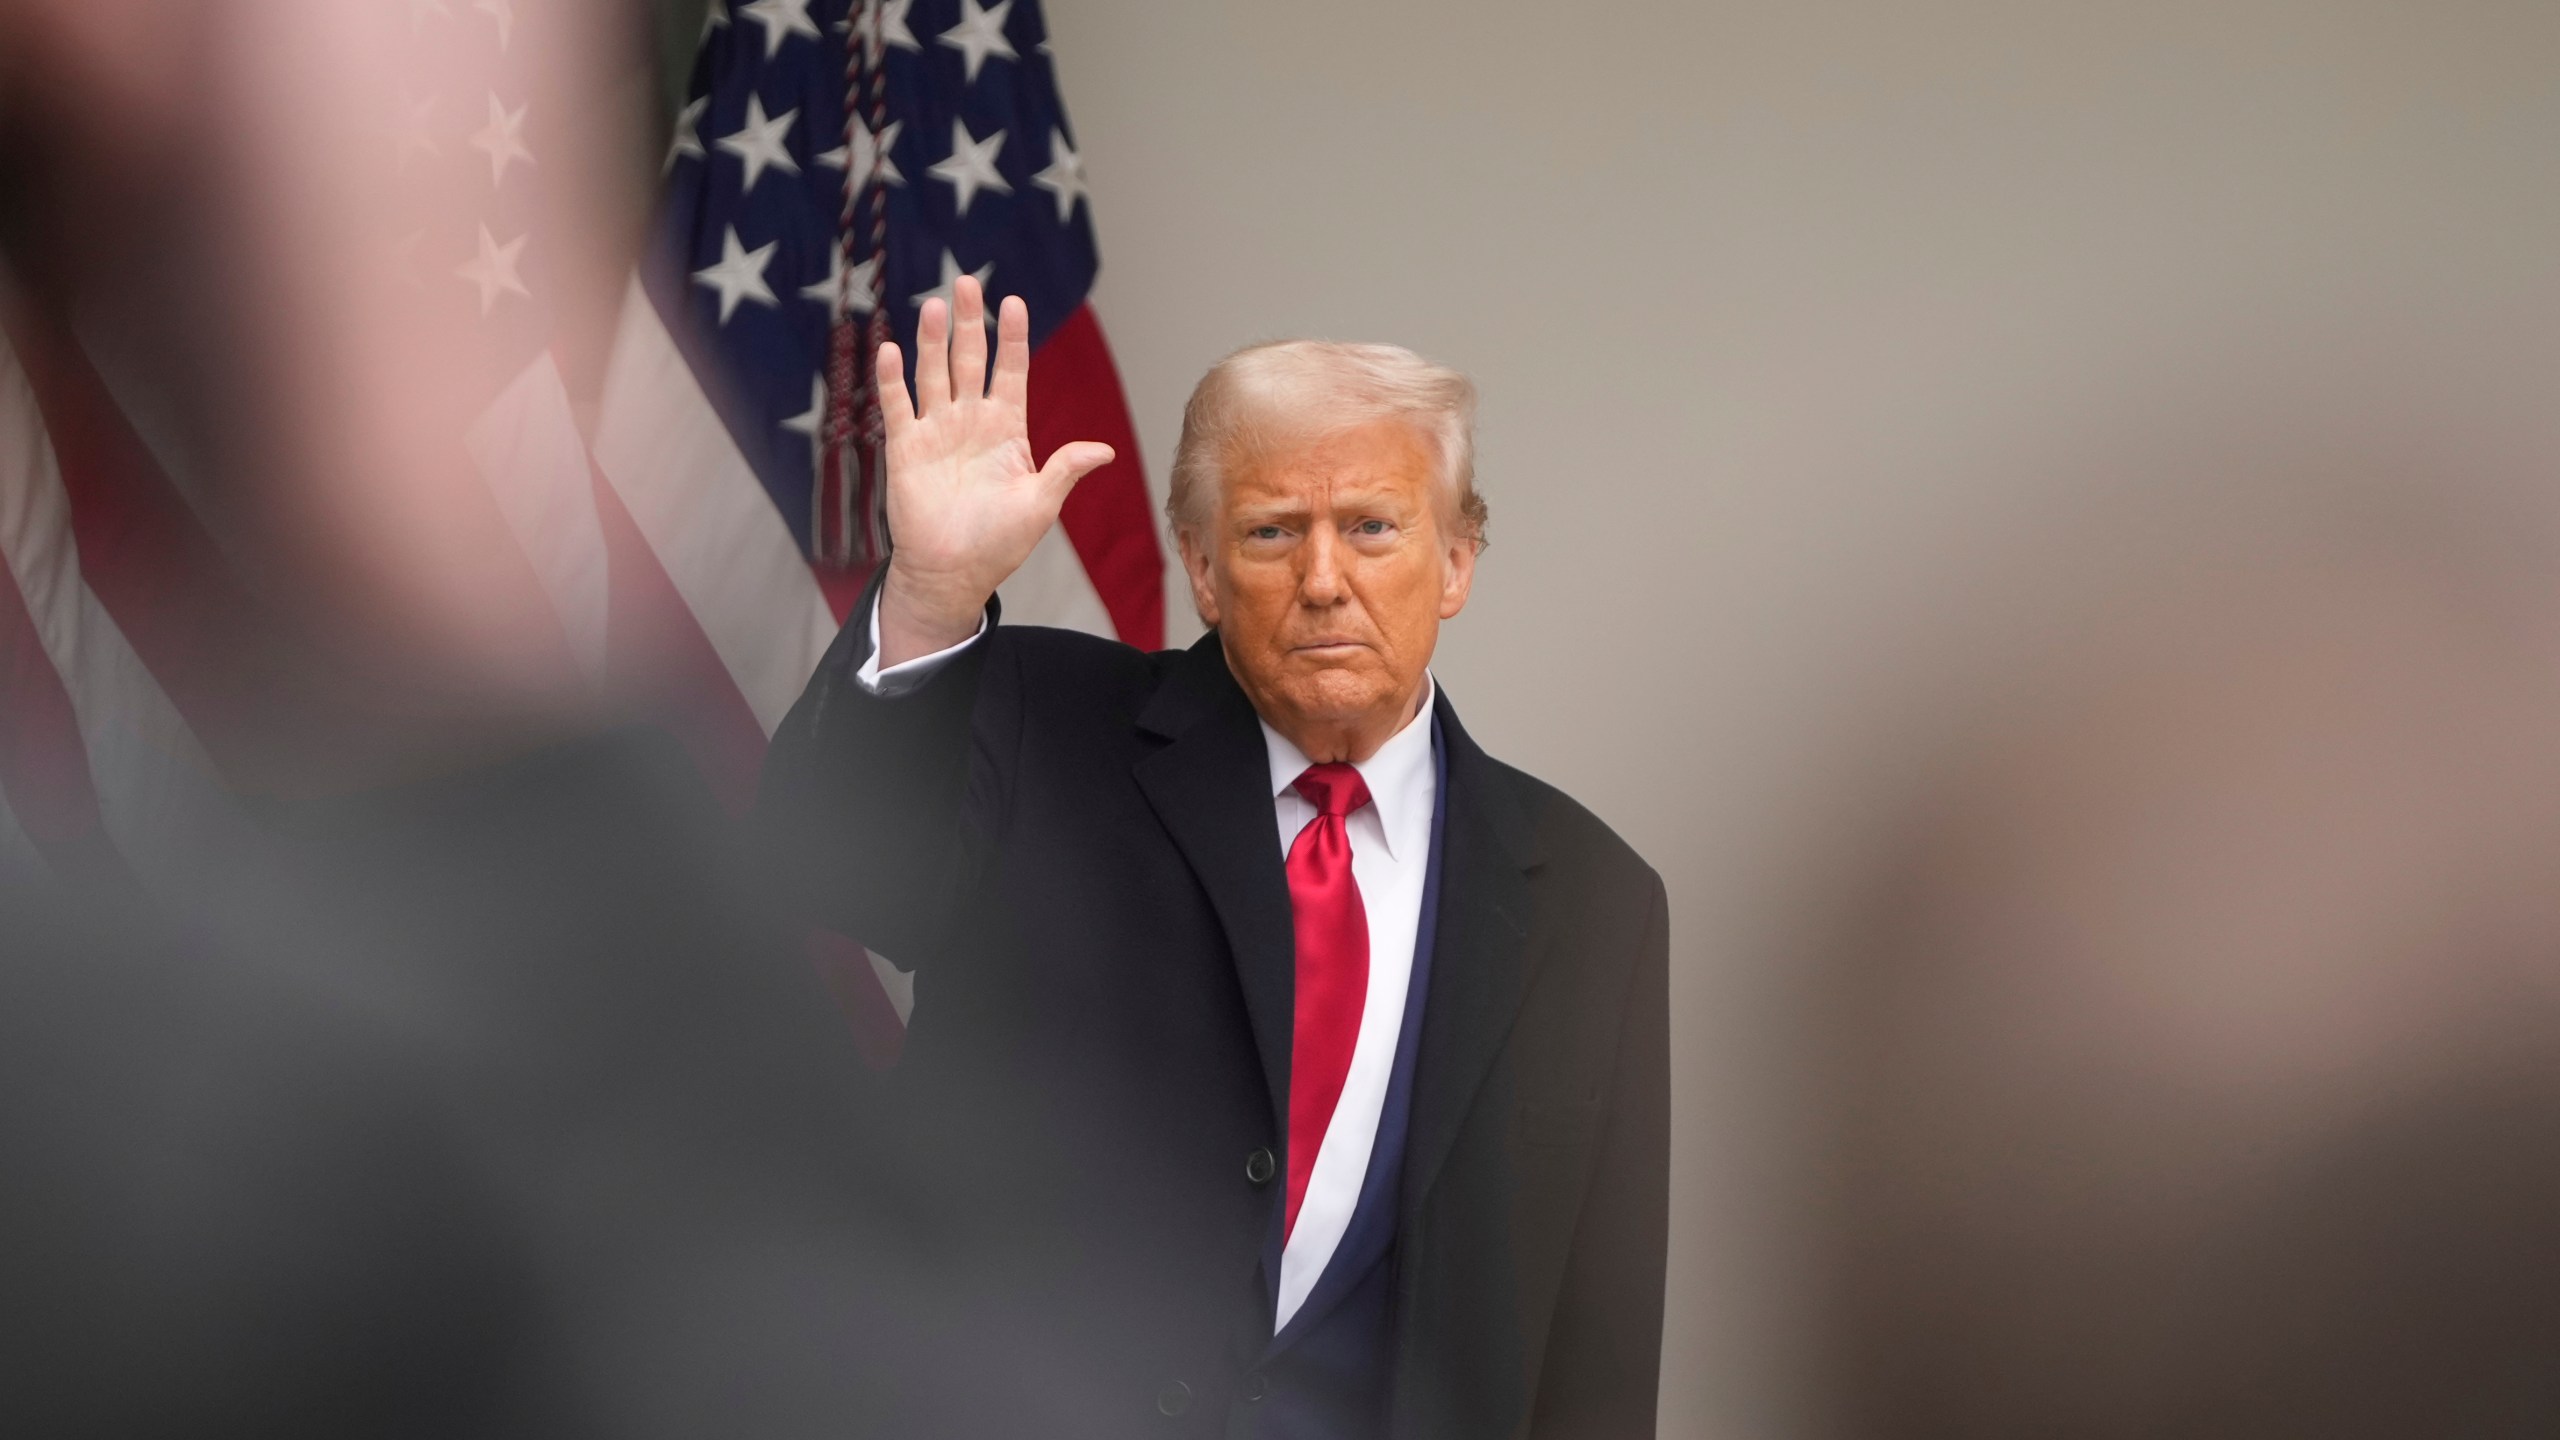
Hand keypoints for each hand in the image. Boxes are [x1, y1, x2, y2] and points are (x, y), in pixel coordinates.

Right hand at [873, 276, 1114, 666]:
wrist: (953, 571)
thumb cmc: (999, 542)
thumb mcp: (1040, 505)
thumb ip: (1065, 470)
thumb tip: (1104, 451)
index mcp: (1006, 429)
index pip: (1011, 372)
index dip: (1012, 338)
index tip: (1015, 304)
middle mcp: (970, 422)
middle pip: (969, 360)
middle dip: (969, 322)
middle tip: (966, 282)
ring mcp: (937, 432)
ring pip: (933, 374)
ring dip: (932, 341)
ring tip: (934, 305)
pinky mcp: (905, 449)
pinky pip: (898, 407)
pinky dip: (893, 379)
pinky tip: (891, 349)